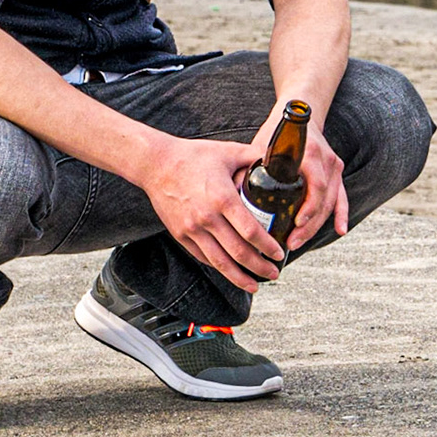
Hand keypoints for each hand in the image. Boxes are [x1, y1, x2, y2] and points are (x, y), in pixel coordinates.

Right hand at [138, 137, 283, 291]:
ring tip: (254, 284)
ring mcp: (191, 229)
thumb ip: (255, 156)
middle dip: (259, 267)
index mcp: (223, 199)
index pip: (250, 231)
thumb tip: (279, 160)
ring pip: (219, 262)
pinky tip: (230, 271)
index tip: (278, 253)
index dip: (267, 246)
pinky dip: (218, 267)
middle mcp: (207, 218)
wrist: (156, 164)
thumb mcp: (229, 151)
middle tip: (273, 273)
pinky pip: (203, 256)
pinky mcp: (180, 235)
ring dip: (238, 276)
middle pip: (238, 252)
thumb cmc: (193, 156)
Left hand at [248, 104, 348, 253]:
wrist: (300, 116)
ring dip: (317, 225)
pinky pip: (342, 196)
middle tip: (291, 243)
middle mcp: (326, 160)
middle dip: (309, 226)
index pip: (315, 186)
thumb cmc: (277, 133)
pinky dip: (341, 214)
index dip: (308, 209)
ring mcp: (334, 166)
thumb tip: (228, 195)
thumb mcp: (261, 147)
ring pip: (332, 202)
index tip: (295, 225)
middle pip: (324, 200)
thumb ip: (247, 168)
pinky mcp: (336, 172)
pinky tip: (340, 230)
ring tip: (299, 242)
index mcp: (309, 154)